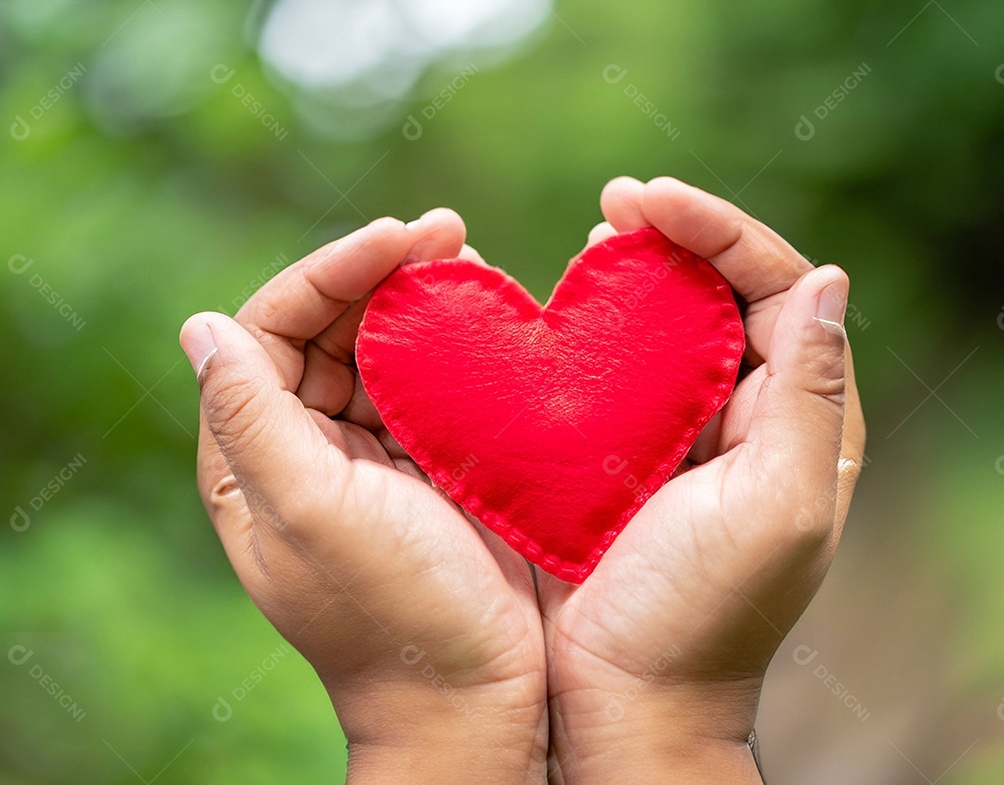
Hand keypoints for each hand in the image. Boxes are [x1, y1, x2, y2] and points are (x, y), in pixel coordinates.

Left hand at [180, 211, 547, 783]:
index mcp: (257, 455)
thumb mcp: (309, 510)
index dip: (328, 272)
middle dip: (382, 272)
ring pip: (383, 349)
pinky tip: (490, 316)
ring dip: (422, 300)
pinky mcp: (429, 462)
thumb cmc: (393, 608)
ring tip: (471, 259)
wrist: (478, 689)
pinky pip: (432, 384)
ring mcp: (370, 453)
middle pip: (330, 327)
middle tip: (448, 231)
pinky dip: (457, 345)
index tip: (396, 236)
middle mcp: (305, 445)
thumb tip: (200, 327)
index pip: (272, 329)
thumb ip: (251, 417)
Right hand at [539, 177, 865, 783]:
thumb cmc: (701, 614)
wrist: (627, 698)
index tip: (648, 199)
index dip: (720, 230)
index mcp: (804, 422)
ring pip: (672, 324)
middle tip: (617, 202)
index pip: (779, 290)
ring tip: (595, 236)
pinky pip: (617, 370)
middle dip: (678, 236)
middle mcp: (753, 416)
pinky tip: (560, 307)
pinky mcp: (626, 452)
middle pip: (727, 294)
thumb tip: (830, 279)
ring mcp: (687, 433)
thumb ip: (812, 395)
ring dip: (635, 272)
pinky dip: (594, 328)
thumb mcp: (778, 507)